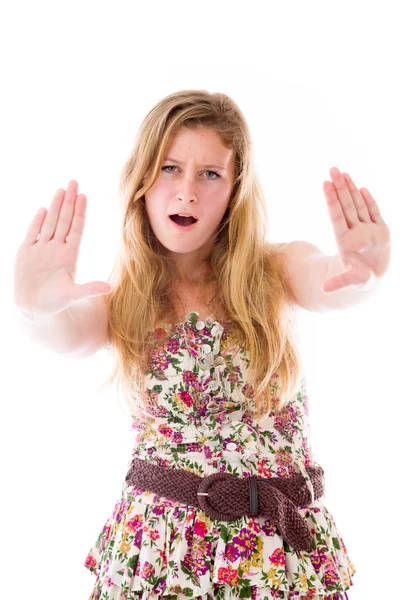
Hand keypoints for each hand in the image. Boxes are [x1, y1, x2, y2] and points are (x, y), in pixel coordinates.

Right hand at [13, 181, 111, 317]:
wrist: (33, 309)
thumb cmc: (55, 303)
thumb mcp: (73, 295)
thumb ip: (90, 289)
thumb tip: (110, 288)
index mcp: (69, 256)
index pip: (76, 229)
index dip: (79, 213)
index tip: (84, 196)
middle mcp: (56, 249)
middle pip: (63, 221)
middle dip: (68, 202)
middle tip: (74, 182)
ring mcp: (41, 249)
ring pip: (49, 223)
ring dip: (54, 207)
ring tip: (61, 190)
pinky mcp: (25, 253)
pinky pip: (32, 234)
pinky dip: (37, 222)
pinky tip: (43, 209)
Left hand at [321, 167, 390, 292]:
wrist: (373, 279)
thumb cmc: (360, 279)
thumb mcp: (350, 281)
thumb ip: (339, 283)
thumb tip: (324, 290)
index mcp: (345, 240)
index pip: (337, 216)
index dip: (331, 200)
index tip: (325, 184)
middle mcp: (355, 232)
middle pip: (346, 206)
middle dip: (340, 187)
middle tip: (332, 169)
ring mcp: (367, 230)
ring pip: (358, 206)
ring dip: (351, 190)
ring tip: (343, 173)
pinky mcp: (381, 231)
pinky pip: (374, 213)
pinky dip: (369, 202)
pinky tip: (361, 189)